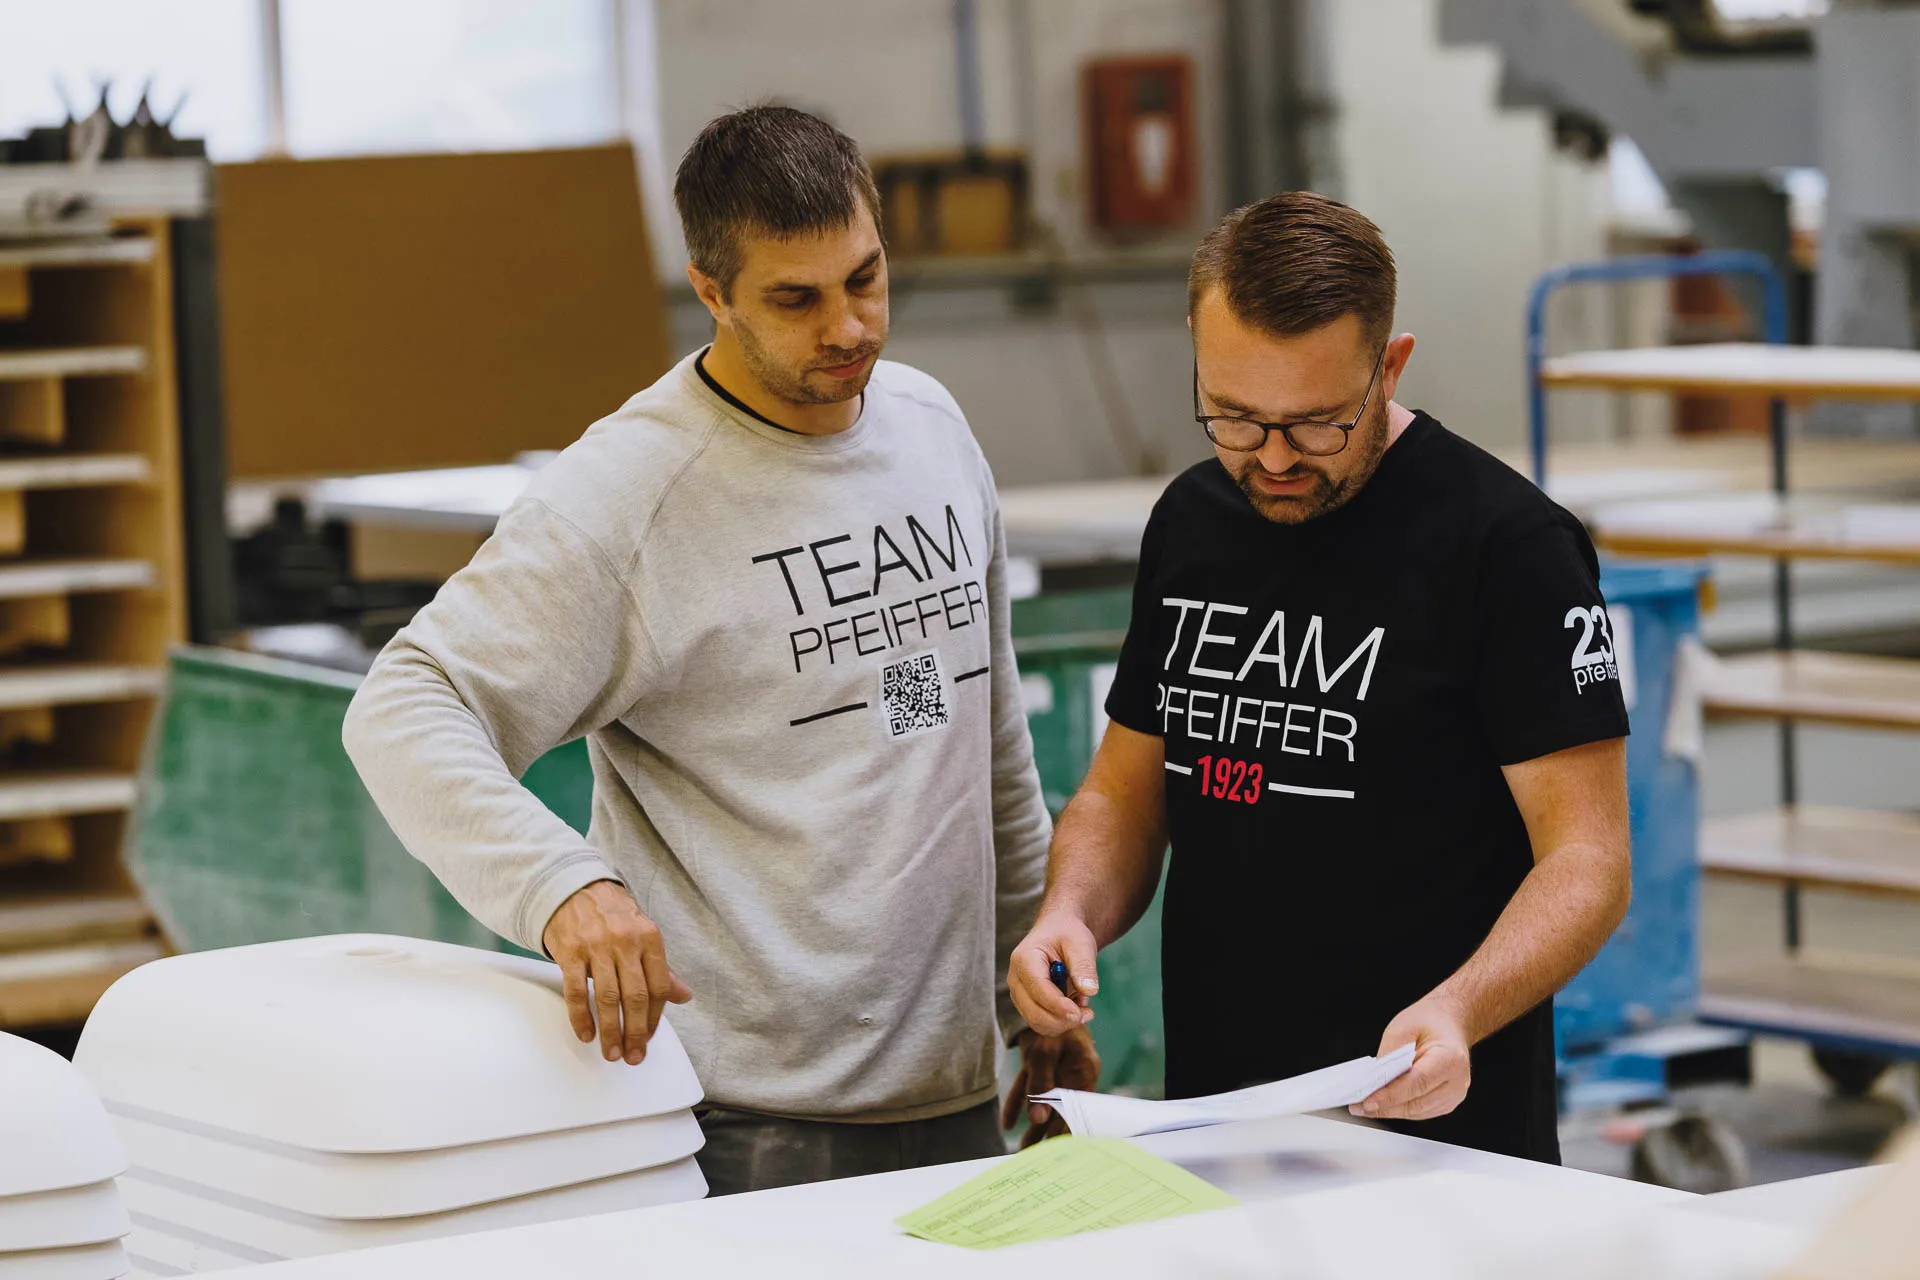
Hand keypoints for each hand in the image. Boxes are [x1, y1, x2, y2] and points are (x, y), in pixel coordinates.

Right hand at [542, 880, 691, 1065]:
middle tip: (634, 1056)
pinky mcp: (570, 952)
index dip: (655, 1018)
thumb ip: (662, 969)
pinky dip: (581, 1017)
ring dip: (611, 1031)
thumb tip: (684, 996)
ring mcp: (596, 947)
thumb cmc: (613, 916)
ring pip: (607, 998)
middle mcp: (625, 942)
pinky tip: (587, 1034)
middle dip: (636, 1032)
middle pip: (635, 996)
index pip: (659, 986)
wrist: (574, 890)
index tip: (648, 1038)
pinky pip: (576, 992)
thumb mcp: (644, 936)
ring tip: (612, 1053)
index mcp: (649, 938)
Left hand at [1002, 1025, 1099, 1147]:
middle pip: (1061, 1110)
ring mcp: (1057, 1068)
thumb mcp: (1044, 1053)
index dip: (1068, 1131)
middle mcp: (1072, 1072)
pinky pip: (1029, 1088)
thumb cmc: (1050, 1022)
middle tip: (1035, 1158)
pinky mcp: (1041, 1063)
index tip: (1057, 1153)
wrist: (1044, 992)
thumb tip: (1036, 1118)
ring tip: (1021, 1148)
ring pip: (1044, 1102)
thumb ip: (1040, 1085)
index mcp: (1084, 1070)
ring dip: (1032, 1124)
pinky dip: (1018, 1104)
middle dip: (1047, 1134)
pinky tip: (1007, 1123)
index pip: (1079, 1109)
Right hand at [1007, 912, 1099, 1036]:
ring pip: (1037, 1023)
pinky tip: (1075, 1007)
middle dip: (1063, 1019)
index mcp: (1024, 959)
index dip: (1059, 1005)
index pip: (1038, 989)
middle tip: (1088, 1012)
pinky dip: (1060, 1022)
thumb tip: (1090, 990)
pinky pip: (1041, 1023)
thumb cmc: (1067, 934)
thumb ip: (1084, 966)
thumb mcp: (1080, 942)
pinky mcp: (1026, 1004)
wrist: (1057, 931)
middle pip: (1034, 1013)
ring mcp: (1019, 994)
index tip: (1082, 1012)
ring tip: (1083, 1006)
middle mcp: (1016, 979)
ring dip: (1063, 1023)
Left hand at [1350, 991, 1470, 1121]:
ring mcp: (1453, 1095)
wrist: (1449, 1023)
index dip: (1391, 1095)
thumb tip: (1372, 1080)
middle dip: (1385, 1107)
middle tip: (1359, 1107)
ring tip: (1364, 1107)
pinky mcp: (1446, 1102)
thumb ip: (1389, 1054)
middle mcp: (1456, 1081)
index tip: (1368, 1101)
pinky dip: (1400, 1109)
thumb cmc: (1430, 1022)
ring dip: (1390, 1111)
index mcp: (1450, 1059)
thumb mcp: (1404, 1027)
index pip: (1417, 1083)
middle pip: (1416, 1103)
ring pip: (1416, 1112)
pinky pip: (1420, 1112)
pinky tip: (1382, 1105)